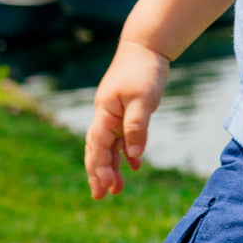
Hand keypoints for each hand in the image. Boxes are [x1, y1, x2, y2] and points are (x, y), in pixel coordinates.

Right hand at [84, 39, 169, 198]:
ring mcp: (114, 114)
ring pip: (108, 146)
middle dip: (98, 173)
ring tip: (117, 189)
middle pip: (96, 149)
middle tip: (101, 196)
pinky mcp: (125, 111)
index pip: (97, 146)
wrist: (146, 46)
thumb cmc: (143, 70)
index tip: (105, 187)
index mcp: (104, 112)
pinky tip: (134, 166)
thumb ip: (137, 127)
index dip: (100, 167)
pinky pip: (122, 137)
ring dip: (111, 166)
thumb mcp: (143, 99)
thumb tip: (134, 156)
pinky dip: (126, 152)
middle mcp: (105, 115)